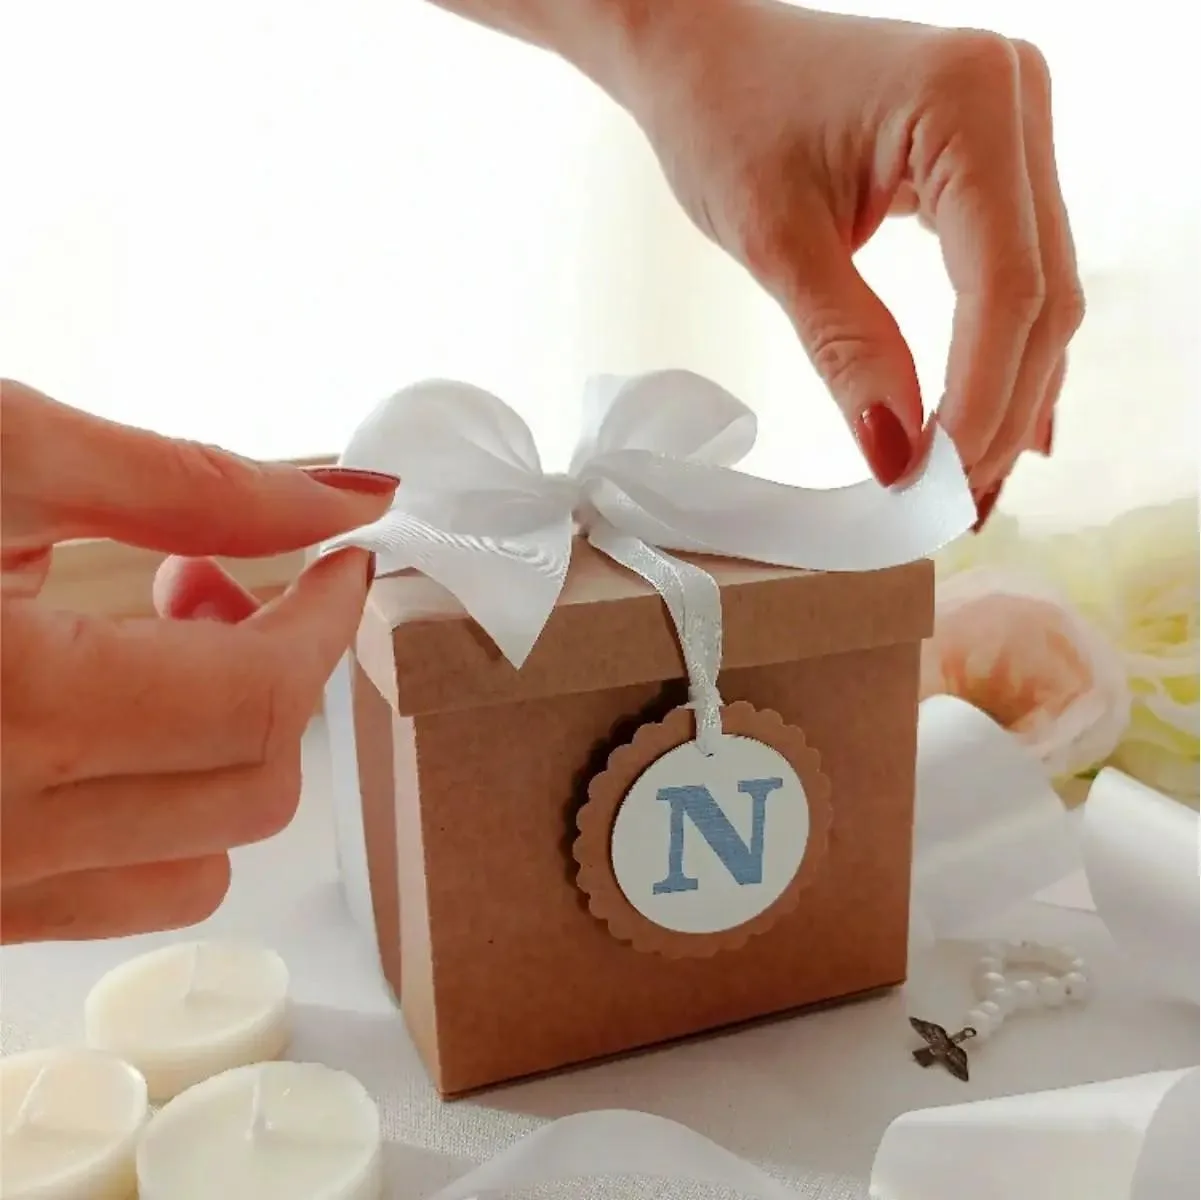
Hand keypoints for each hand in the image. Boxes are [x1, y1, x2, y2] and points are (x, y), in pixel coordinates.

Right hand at [0, 381, 396, 942]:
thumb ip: (193, 485)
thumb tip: (350, 497)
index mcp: (14, 709)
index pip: (265, 696)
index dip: (326, 617)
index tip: (338, 561)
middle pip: (253, 785)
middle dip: (273, 674)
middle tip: (222, 581)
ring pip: (194, 860)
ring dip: (215, 750)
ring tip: (150, 644)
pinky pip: (103, 894)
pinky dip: (143, 807)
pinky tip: (88, 714)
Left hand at [613, 1, 1081, 506]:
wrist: (702, 52)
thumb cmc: (721, 119)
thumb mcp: (777, 244)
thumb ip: (849, 347)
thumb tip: (900, 456)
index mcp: (969, 100)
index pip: (1005, 285)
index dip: (981, 398)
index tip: (939, 484)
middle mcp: (1017, 100)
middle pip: (1040, 295)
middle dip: (1001, 410)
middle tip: (955, 505)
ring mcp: (1017, 126)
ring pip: (1039, 291)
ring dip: (1007, 392)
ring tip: (965, 484)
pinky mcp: (995, 156)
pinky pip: (1016, 270)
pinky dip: (998, 350)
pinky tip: (990, 420)